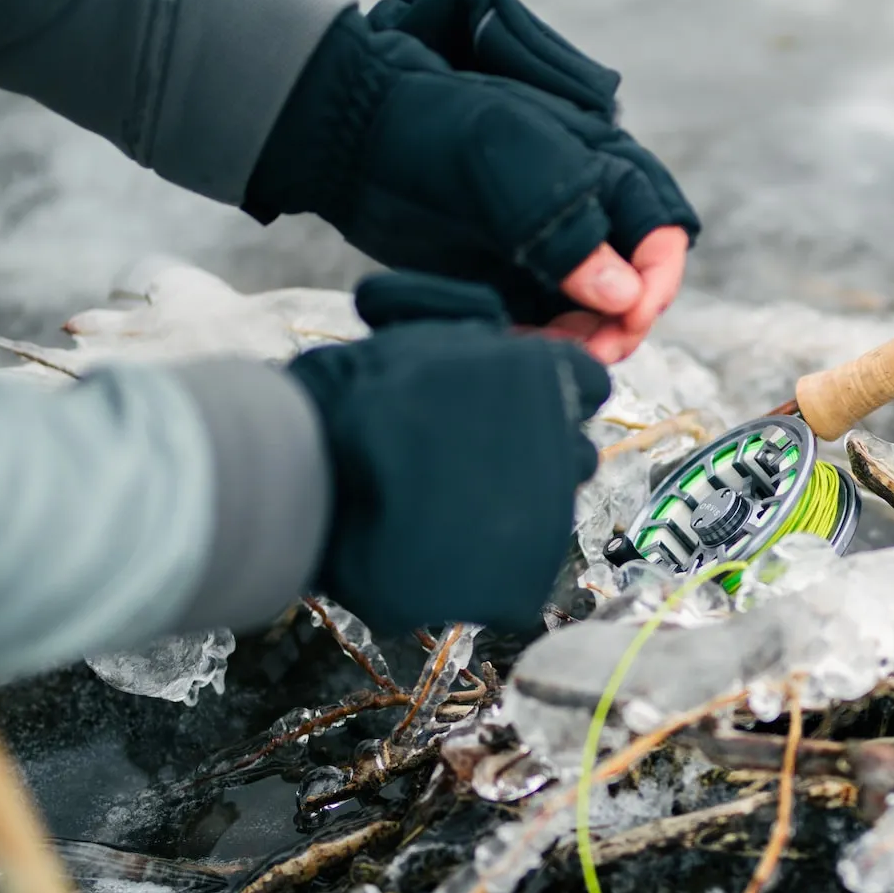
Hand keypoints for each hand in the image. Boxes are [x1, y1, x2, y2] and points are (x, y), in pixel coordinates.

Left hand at [246, 0, 698, 362]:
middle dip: (623, 322)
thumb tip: (622, 296)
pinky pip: (544, 324)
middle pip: (634, 281)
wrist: (348, 136)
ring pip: (593, 311)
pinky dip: (538, 344)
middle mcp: (585, 210)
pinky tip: (512, 350)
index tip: (632, 318)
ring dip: (582, 340)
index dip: (658, 279)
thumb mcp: (503, 160)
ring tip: (547, 355)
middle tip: (594, 353)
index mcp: (601, 164)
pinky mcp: (510, 280)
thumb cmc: (429, 125)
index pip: (661, 231)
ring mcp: (547, 249)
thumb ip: (564, 227)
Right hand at [285, 272, 609, 633]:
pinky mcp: (526, 573)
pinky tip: (445, 549)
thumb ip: (464, 319)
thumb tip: (500, 329)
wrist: (306, 482)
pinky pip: (526, 567)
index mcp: (539, 373)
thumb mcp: (407, 329)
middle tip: (467, 461)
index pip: (587, 382)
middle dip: (537, 452)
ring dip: (517, 505)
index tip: (507, 406)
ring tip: (450, 507)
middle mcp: (557, 438)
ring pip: (556, 506)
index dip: (549, 394)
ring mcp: (547, 511)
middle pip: (575, 448)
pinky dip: (493, 564)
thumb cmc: (348, 397)